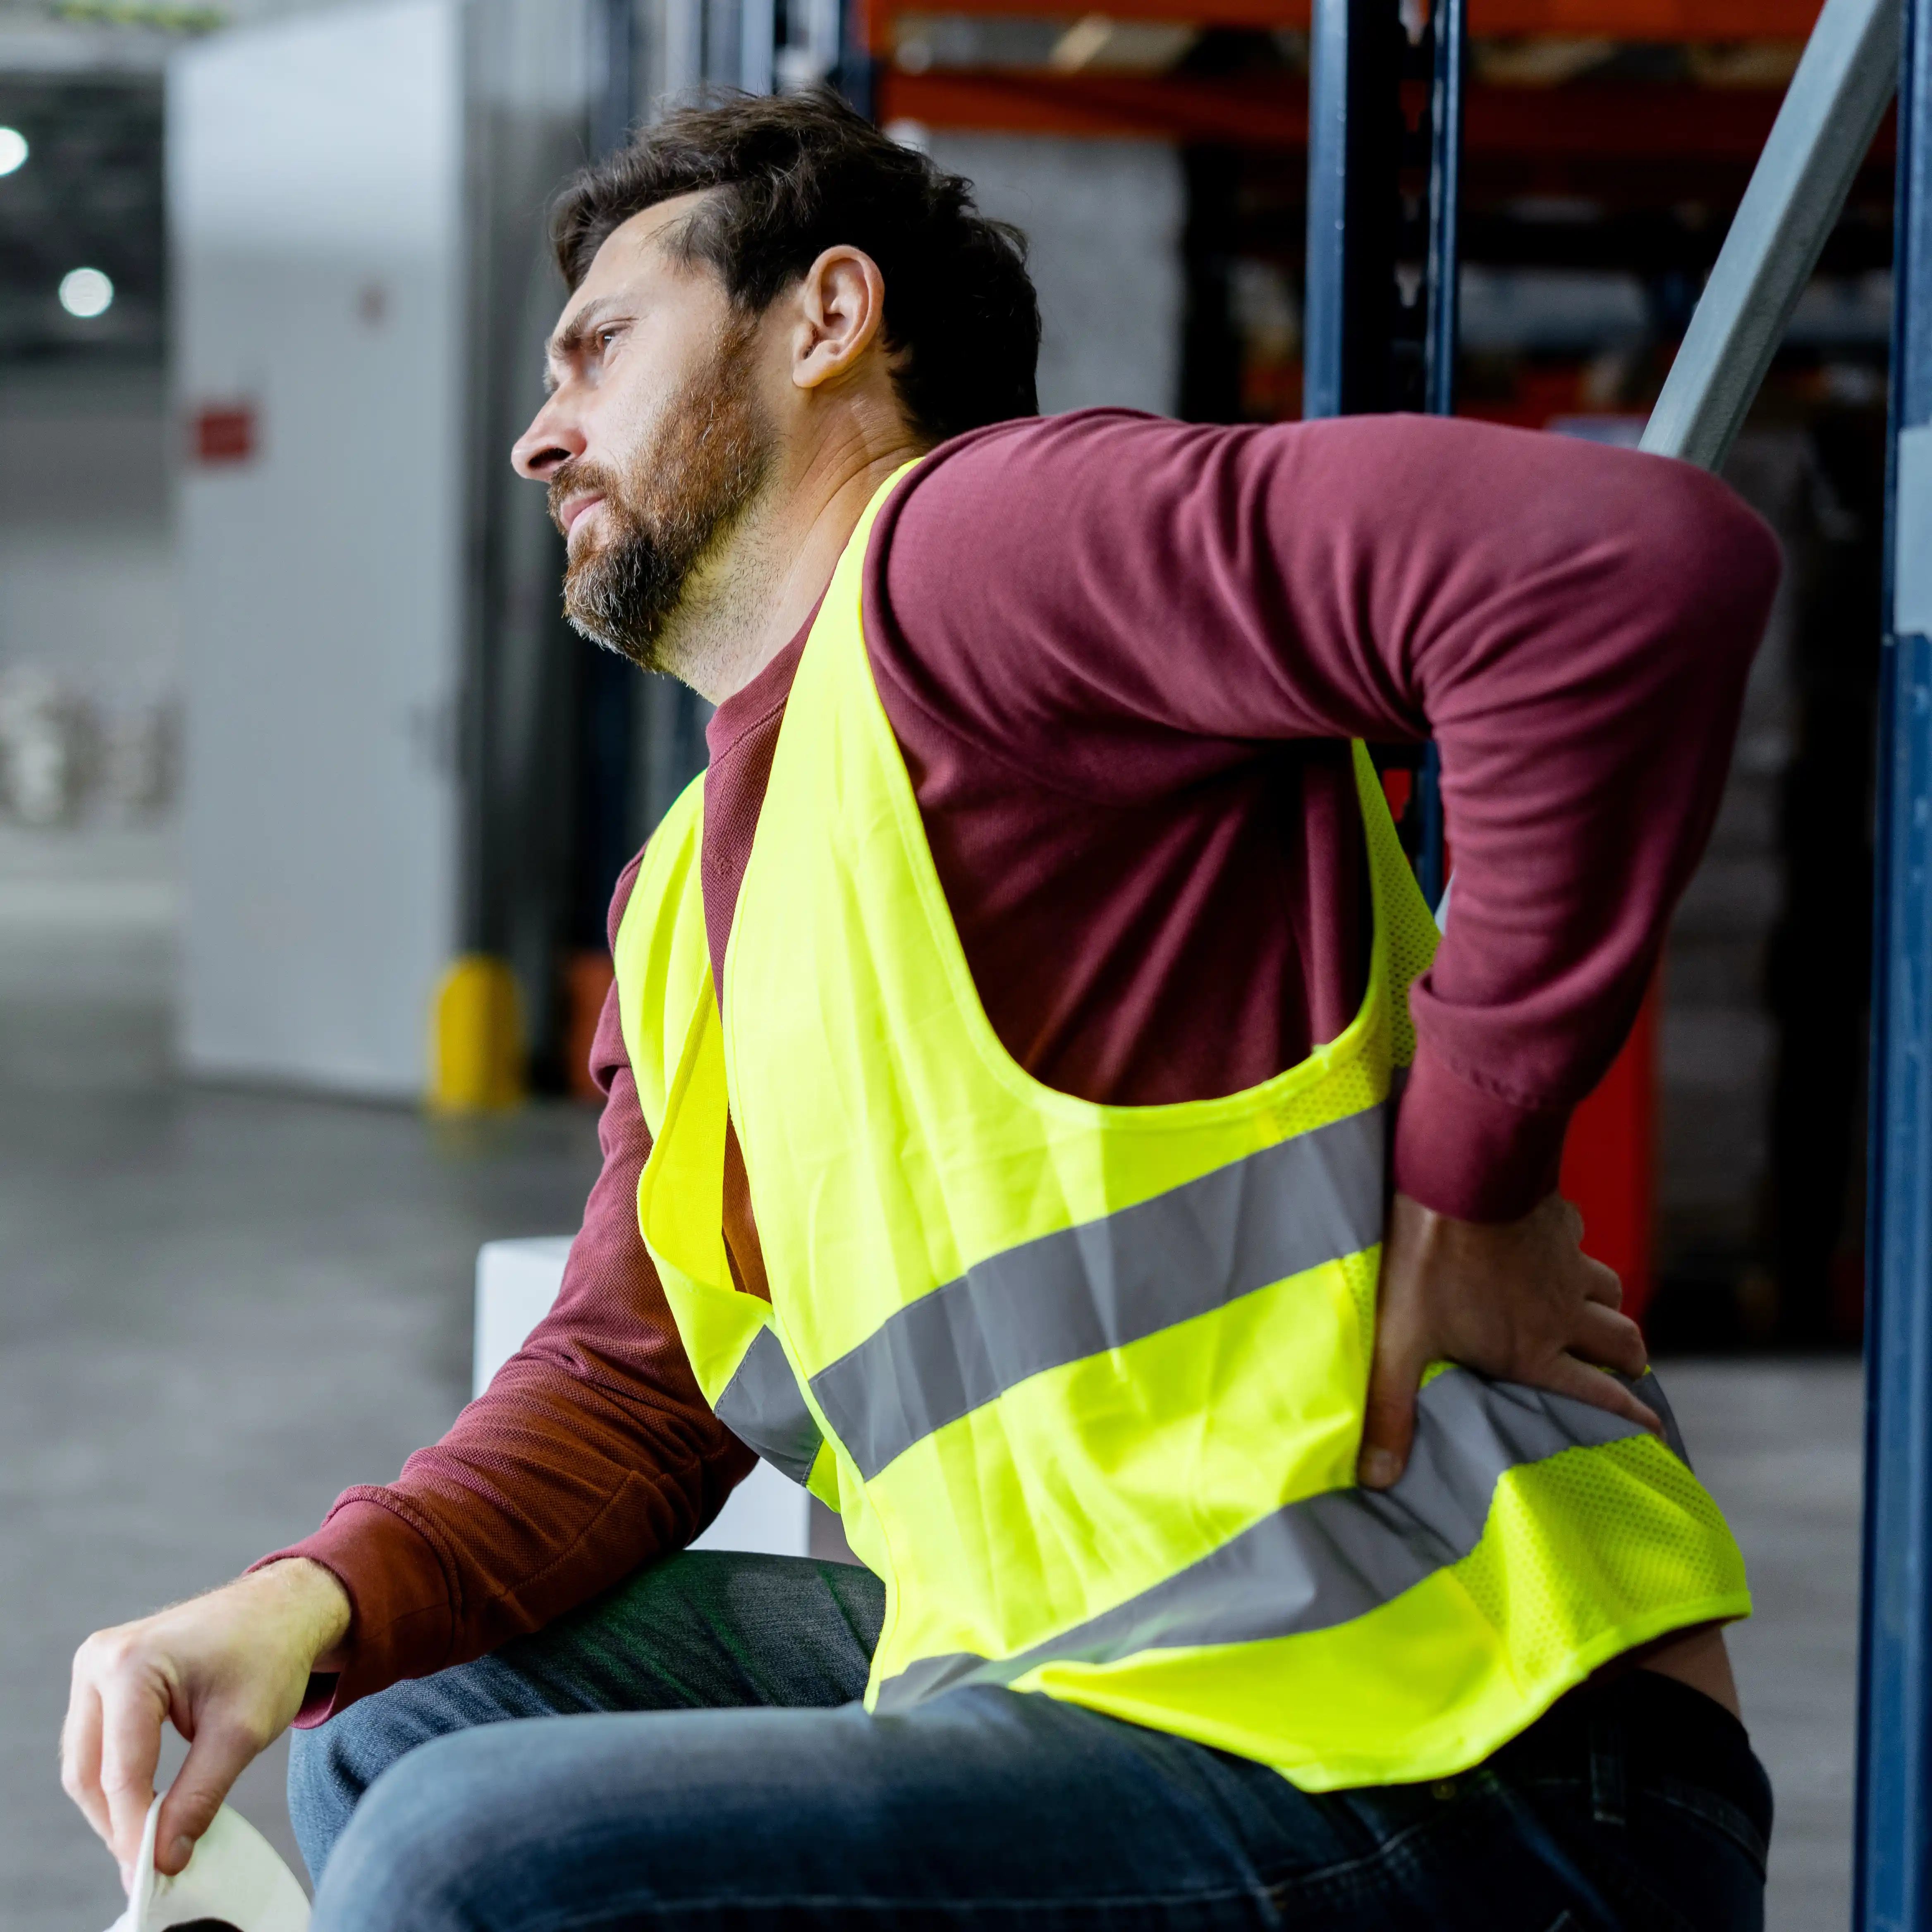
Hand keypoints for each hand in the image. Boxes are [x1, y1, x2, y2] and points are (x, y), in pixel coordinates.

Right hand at [61, 1559, 350, 1887]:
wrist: (283, 1608)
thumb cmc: (270, 1654)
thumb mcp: (241, 1733)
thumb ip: (199, 1799)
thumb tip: (163, 1859)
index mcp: (131, 1664)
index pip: (122, 1772)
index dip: (135, 1832)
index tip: (154, 1874)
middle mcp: (100, 1660)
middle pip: (89, 1772)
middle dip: (118, 1825)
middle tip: (150, 1866)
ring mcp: (96, 1666)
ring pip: (86, 1763)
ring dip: (113, 1807)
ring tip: (152, 1843)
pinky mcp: (104, 1678)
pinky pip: (96, 1745)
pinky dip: (117, 1782)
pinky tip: (146, 1808)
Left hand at [1358, 1190, 1658, 1489]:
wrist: (1457, 1175)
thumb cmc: (1427, 1262)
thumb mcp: (1400, 1342)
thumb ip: (1392, 1409)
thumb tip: (1377, 1479)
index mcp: (1533, 1350)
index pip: (1598, 1394)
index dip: (1631, 1417)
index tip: (1655, 1433)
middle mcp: (1563, 1311)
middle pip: (1623, 1342)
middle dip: (1629, 1363)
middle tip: (1624, 1373)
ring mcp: (1567, 1263)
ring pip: (1611, 1290)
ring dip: (1608, 1308)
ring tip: (1593, 1317)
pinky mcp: (1558, 1221)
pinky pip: (1580, 1241)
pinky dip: (1574, 1251)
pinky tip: (1551, 1248)